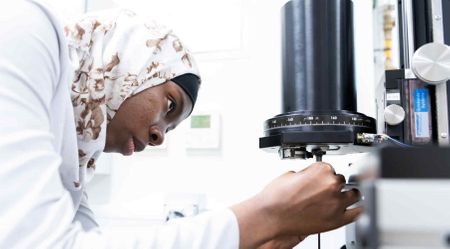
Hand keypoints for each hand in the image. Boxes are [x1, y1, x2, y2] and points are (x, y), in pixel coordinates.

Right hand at [231, 162, 360, 248]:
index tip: (319, 179)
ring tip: (339, 197)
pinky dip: (356, 210)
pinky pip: (356, 213)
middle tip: (322, 190)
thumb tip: (312, 177)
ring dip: (346, 194)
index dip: (323, 174)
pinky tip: (354, 208)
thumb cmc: (276, 197)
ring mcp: (336, 203)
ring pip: (353, 194)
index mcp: (321, 170)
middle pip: (341, 180)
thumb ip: (307, 173)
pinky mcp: (337, 220)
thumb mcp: (290, 174)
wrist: (270, 216)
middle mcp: (332, 185)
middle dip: (333, 184)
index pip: (330, 168)